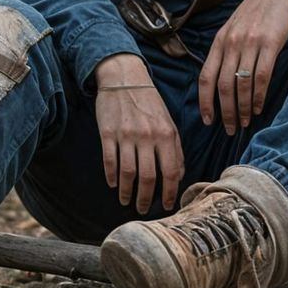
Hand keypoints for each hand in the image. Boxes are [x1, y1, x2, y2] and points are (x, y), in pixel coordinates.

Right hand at [93, 54, 183, 213]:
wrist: (124, 78)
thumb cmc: (149, 102)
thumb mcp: (168, 121)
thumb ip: (175, 147)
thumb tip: (180, 174)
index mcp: (166, 134)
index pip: (171, 171)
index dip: (169, 192)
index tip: (167, 205)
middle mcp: (148, 136)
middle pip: (149, 177)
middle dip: (146, 198)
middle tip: (143, 210)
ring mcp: (126, 135)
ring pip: (128, 173)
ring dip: (127, 192)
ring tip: (126, 201)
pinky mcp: (108, 133)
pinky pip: (110, 161)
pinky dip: (112, 177)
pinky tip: (114, 184)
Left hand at [198, 0, 287, 133]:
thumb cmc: (256, 11)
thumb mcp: (233, 28)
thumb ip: (226, 51)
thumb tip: (220, 82)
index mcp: (219, 41)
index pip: (206, 77)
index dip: (205, 101)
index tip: (208, 120)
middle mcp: (231, 43)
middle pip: (223, 86)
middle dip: (226, 112)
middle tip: (230, 130)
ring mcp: (250, 43)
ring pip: (242, 85)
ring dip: (243, 108)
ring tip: (246, 123)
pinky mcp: (269, 44)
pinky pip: (262, 76)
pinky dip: (259, 96)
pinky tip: (260, 107)